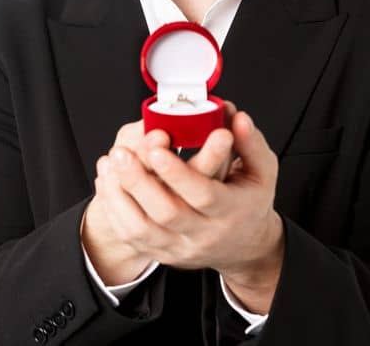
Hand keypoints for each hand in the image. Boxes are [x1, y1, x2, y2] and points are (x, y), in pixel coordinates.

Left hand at [99, 108, 284, 312]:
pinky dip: (114, 208)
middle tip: (122, 153)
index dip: (178, 173)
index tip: (157, 148)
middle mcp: (205, 233)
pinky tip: (108, 181)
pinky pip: (130, 235)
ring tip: (110, 163)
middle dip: (139, 181)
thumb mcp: (262, 170)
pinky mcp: (161, 252)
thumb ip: (250, 142)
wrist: (244, 245)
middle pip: (166, 212)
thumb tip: (236, 117)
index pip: (203, 195)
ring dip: (119, 194)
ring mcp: (181, 246)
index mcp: (232, 210)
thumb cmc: (249, 201)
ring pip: (141, 228)